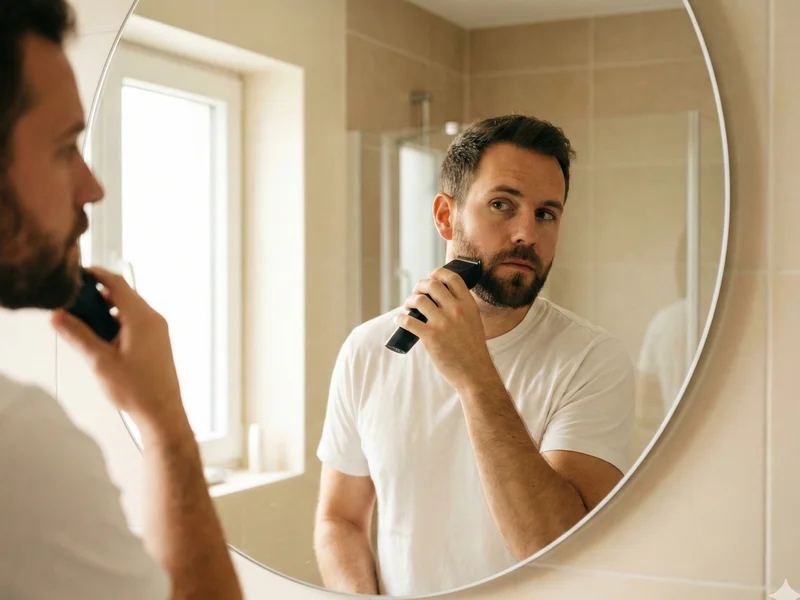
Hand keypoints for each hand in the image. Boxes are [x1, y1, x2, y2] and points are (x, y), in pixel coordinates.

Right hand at [51, 267, 188, 438]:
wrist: (162, 412)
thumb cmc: (137, 389)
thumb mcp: (100, 361)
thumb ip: (78, 335)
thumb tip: (59, 316)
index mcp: (142, 318)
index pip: (117, 283)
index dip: (97, 275)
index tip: (78, 275)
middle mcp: (153, 319)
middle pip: (123, 295)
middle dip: (98, 295)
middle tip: (74, 304)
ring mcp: (158, 330)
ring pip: (129, 309)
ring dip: (107, 311)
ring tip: (85, 324)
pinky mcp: (157, 342)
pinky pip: (135, 322)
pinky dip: (117, 322)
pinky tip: (102, 339)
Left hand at [396, 267, 495, 391]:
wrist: (474, 372)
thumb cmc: (473, 350)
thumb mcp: (474, 322)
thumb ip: (462, 308)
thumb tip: (441, 298)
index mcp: (469, 305)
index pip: (453, 278)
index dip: (439, 272)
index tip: (431, 274)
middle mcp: (456, 310)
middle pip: (432, 285)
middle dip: (420, 286)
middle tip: (416, 292)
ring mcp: (443, 323)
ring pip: (418, 300)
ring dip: (409, 301)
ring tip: (408, 306)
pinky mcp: (430, 336)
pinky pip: (409, 320)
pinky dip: (401, 318)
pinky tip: (401, 319)